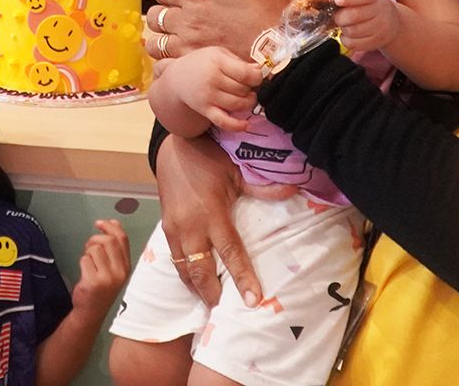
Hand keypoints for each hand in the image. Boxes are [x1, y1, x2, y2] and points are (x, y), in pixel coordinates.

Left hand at [71, 218, 130, 319]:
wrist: (91, 312)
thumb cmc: (101, 287)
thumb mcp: (114, 268)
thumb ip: (115, 247)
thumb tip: (114, 222)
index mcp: (126, 266)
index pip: (122, 239)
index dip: (110, 227)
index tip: (99, 223)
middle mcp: (120, 271)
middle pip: (108, 240)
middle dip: (95, 239)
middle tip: (89, 246)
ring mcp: (108, 277)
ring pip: (95, 249)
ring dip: (87, 252)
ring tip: (88, 262)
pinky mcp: (94, 282)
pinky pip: (85, 260)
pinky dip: (82, 262)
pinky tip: (85, 273)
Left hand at [149, 0, 288, 60]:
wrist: (278, 44)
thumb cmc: (263, 7)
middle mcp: (186, 22)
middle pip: (153, 16)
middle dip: (160, 12)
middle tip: (175, 15)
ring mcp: (189, 46)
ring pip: (155, 43)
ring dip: (161, 38)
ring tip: (174, 36)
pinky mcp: (196, 65)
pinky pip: (166, 64)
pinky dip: (168, 59)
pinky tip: (180, 55)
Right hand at [155, 135, 261, 308]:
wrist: (173, 148)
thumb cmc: (208, 158)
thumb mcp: (236, 170)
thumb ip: (262, 187)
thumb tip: (293, 191)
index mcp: (211, 213)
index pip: (230, 252)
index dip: (242, 278)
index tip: (253, 300)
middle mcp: (191, 226)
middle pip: (200, 271)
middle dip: (211, 294)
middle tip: (224, 310)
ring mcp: (174, 229)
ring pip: (183, 269)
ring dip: (196, 288)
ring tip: (209, 302)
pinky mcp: (165, 228)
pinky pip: (174, 259)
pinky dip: (184, 274)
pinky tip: (194, 282)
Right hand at [169, 47, 262, 132]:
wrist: (177, 78)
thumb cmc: (202, 63)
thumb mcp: (219, 54)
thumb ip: (239, 62)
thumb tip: (260, 69)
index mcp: (217, 62)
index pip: (245, 74)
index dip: (257, 77)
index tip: (257, 77)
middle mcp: (212, 79)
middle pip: (243, 90)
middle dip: (251, 89)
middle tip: (248, 86)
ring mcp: (208, 96)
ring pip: (238, 105)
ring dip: (248, 103)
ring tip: (247, 98)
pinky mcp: (205, 110)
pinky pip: (223, 122)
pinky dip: (236, 126)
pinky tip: (246, 125)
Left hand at [332, 0, 400, 56]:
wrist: (390, 20)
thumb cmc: (366, 3)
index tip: (338, 0)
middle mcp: (380, 9)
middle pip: (353, 16)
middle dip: (339, 17)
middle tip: (337, 16)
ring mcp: (381, 27)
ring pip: (352, 31)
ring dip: (343, 28)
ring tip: (345, 24)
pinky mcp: (377, 42)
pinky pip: (353, 44)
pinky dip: (345, 39)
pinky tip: (348, 33)